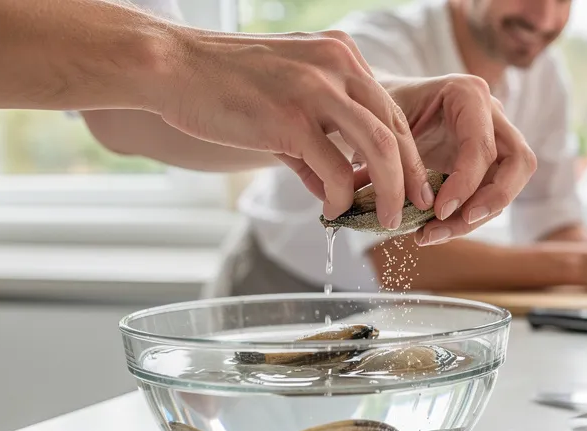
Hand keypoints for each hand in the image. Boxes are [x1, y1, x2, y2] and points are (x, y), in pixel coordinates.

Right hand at [154, 29, 429, 226]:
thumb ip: (315, 140)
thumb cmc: (222, 83)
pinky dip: (342, 198)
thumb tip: (332, 189)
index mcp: (340, 54)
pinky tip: (335, 212)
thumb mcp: (285, 96)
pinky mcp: (291, 119)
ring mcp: (316, 90)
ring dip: (391, 191)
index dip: (407, 150)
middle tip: (416, 208)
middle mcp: (337, 65)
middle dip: (411, 175)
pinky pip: (336, 169)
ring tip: (389, 219)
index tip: (413, 183)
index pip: (390, 107)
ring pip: (379, 148)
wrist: (171, 66)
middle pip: (396, 127)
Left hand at [381, 74, 537, 245]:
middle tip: (458, 222)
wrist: (374, 108)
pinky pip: (490, 195)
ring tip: (432, 234)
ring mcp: (494, 138)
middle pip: (519, 162)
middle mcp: (490, 113)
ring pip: (510, 184)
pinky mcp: (486, 163)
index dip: (466, 184)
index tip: (438, 210)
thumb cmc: (376, 107)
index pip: (484, 146)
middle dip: (493, 201)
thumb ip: (395, 156)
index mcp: (467, 93)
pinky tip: (432, 230)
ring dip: (477, 217)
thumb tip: (400, 201)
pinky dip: (466, 218)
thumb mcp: (380, 124)